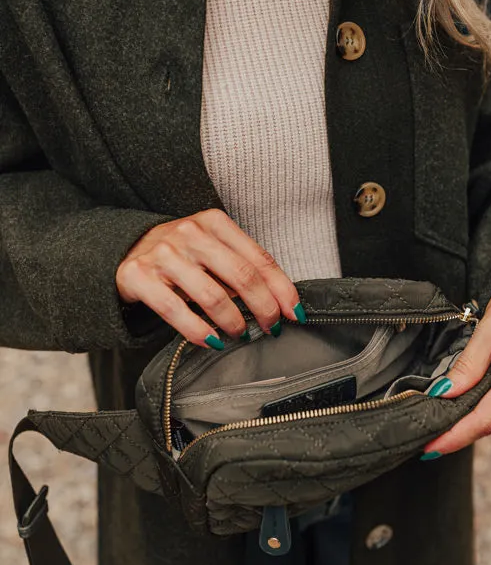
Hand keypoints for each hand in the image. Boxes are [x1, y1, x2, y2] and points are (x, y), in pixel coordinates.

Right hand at [116, 209, 303, 347]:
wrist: (122, 250)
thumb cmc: (179, 254)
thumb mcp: (210, 248)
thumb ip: (240, 266)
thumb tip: (278, 301)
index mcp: (214, 223)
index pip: (259, 259)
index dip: (282, 289)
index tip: (294, 312)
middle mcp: (190, 233)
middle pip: (242, 276)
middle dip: (264, 308)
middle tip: (272, 327)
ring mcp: (164, 254)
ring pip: (212, 296)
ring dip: (234, 322)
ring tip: (239, 334)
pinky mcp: (139, 276)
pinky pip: (175, 310)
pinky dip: (198, 331)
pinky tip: (212, 341)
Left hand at [421, 246, 490, 457]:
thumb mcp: (489, 327)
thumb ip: (467, 366)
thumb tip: (443, 395)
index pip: (486, 418)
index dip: (455, 436)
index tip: (430, 448)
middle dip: (463, 422)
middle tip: (430, 425)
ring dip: (481, 407)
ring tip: (453, 398)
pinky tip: (481, 387)